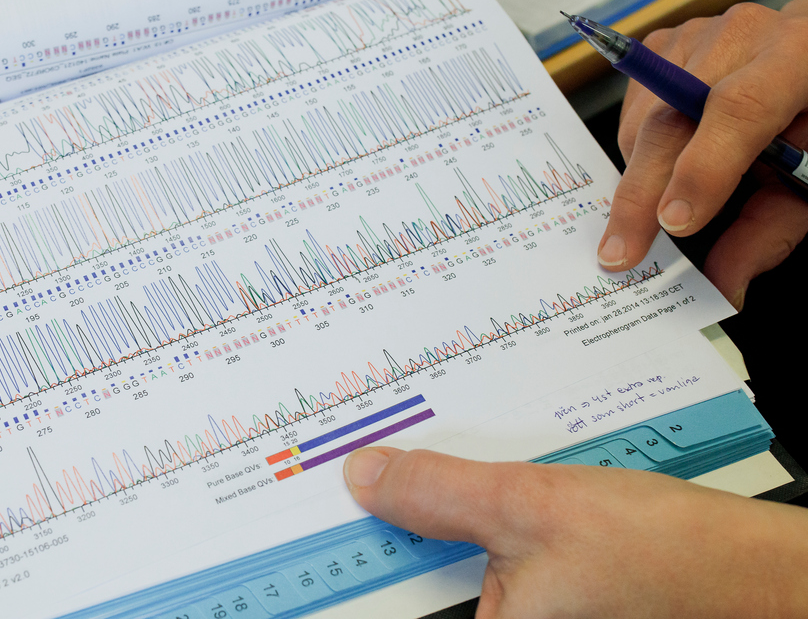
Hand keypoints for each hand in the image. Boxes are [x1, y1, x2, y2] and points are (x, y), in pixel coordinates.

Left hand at [343, 447, 807, 617]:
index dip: (348, 561)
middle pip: (415, 579)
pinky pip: (486, 559)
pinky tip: (464, 484)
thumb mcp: (531, 506)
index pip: (389, 602)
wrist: (758, 573)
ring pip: (450, 564)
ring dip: (433, 517)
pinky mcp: (545, 598)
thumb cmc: (665, 557)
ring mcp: (527, 618)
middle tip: (361, 471)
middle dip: (394, 525)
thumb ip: (440, 493)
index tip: (313, 519)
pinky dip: (473, 520)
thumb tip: (365, 478)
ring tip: (403, 468)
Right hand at [597, 0, 807, 309]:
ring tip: (663, 201)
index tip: (675, 225)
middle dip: (641, 193)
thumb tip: (721, 285)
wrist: (806, 62)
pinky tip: (665, 162)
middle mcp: (744, 34)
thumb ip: (770, 230)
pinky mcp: (666, 44)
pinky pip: (630, 108)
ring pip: (641, 120)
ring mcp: (698, 34)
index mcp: (800, 57)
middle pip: (671, 117)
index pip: (739, 107)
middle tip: (621, 252)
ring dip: (640, 175)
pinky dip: (636, 149)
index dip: (703, 169)